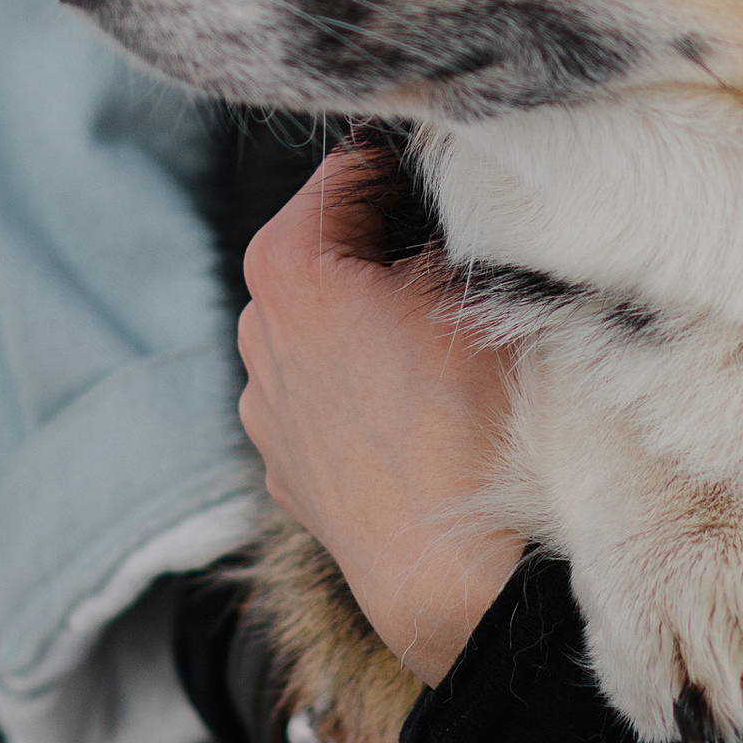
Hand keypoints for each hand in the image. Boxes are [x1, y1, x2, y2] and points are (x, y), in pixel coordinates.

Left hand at [236, 143, 704, 742]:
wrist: (461, 578)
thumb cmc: (478, 424)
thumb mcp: (483, 286)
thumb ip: (454, 222)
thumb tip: (455, 198)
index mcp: (290, 270)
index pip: (343, 175)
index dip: (399, 165)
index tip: (443, 164)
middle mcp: (260, 338)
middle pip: (321, 254)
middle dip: (379, 243)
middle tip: (456, 244)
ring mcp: (269, 415)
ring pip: (318, 333)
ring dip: (366, 320)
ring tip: (444, 334)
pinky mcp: (290, 478)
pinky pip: (324, 403)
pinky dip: (361, 390)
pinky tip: (422, 408)